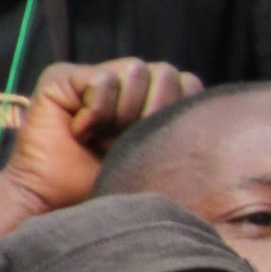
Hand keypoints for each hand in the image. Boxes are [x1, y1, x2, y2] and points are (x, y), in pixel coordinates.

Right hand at [0, 59, 199, 214]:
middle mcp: (123, 81)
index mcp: (150, 97)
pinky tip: (79, 132)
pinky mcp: (62, 76)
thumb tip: (213, 111)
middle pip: (166, 72)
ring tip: (101, 138)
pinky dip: (97, 112)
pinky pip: (103, 81)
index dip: (178, 110)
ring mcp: (92, 75)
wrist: (57, 201)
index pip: (188, 82)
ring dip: (123, 115)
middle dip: (152, 113)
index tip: (154, 143)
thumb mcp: (156, 156)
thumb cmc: (108, 184)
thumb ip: (178, 126)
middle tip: (123, 143)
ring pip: (136, 70)